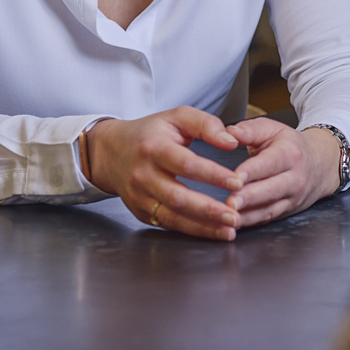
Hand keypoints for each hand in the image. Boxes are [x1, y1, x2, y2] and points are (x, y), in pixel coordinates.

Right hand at [82, 106, 244, 241]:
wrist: (112, 152)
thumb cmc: (150, 133)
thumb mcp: (177, 117)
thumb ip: (206, 124)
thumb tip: (231, 142)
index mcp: (153, 148)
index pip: (186, 164)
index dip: (212, 175)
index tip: (237, 182)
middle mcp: (143, 175)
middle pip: (178, 197)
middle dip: (208, 210)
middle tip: (235, 217)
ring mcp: (139, 197)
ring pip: (172, 217)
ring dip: (203, 227)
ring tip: (229, 231)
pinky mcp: (140, 212)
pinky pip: (167, 224)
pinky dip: (191, 230)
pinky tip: (212, 232)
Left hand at [226, 120, 342, 228]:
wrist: (320, 164)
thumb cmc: (290, 145)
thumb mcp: (273, 129)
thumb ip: (249, 130)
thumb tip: (229, 133)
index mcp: (289, 154)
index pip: (270, 163)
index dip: (252, 171)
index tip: (235, 177)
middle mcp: (294, 178)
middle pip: (271, 190)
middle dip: (250, 197)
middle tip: (230, 202)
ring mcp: (293, 198)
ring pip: (270, 209)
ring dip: (249, 215)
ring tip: (229, 218)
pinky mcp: (287, 211)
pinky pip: (268, 218)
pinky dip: (251, 222)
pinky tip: (235, 224)